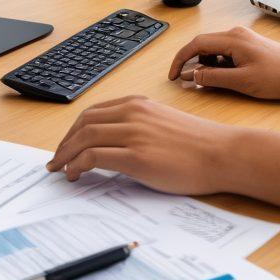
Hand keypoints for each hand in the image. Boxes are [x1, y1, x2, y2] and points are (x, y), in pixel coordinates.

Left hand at [46, 95, 234, 193]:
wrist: (222, 153)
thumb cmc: (199, 144)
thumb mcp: (163, 124)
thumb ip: (139, 127)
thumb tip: (115, 145)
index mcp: (139, 104)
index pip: (94, 112)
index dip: (74, 129)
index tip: (67, 144)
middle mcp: (133, 113)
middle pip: (83, 123)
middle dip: (65, 142)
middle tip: (57, 160)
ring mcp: (134, 133)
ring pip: (84, 138)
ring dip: (66, 154)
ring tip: (61, 169)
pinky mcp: (136, 156)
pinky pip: (94, 156)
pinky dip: (77, 165)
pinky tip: (75, 174)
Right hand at [168, 26, 279, 99]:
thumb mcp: (241, 82)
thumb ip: (213, 78)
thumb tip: (192, 75)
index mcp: (233, 39)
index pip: (196, 44)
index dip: (180, 59)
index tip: (173, 76)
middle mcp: (237, 34)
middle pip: (204, 45)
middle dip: (192, 63)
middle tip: (185, 82)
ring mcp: (244, 39)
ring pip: (215, 50)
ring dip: (206, 65)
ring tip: (207, 83)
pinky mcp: (251, 47)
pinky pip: (226, 53)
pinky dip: (219, 65)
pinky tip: (222, 78)